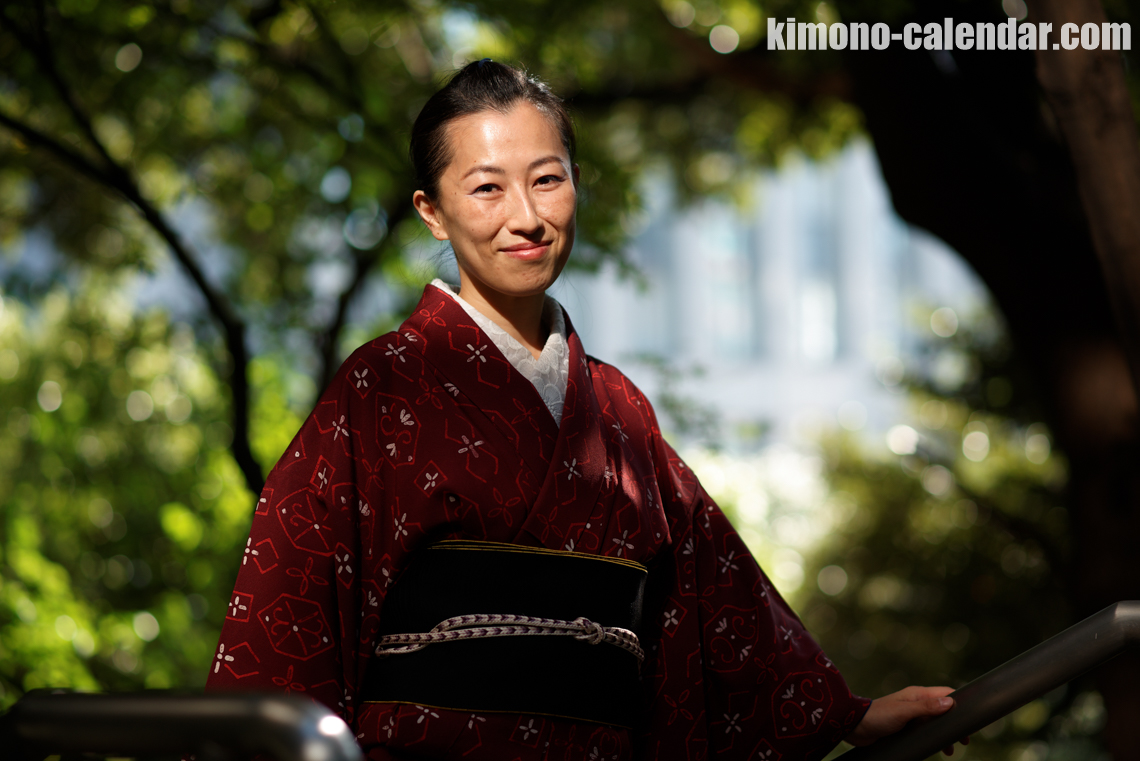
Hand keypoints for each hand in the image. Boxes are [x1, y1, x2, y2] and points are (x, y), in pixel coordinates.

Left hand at [845, 686, 970, 754]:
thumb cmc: (878, 716)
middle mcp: (917, 703)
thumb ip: (926, 708)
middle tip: (964, 740)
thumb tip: (950, 703)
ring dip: (945, 734)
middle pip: (944, 711)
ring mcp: (912, 716)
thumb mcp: (904, 712)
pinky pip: (926, 732)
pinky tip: (937, 749)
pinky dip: (935, 739)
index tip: (971, 717)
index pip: (946, 694)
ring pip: (936, 723)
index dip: (960, 703)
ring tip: (951, 749)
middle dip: (955, 723)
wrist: (856, 726)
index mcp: (918, 695)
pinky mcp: (907, 727)